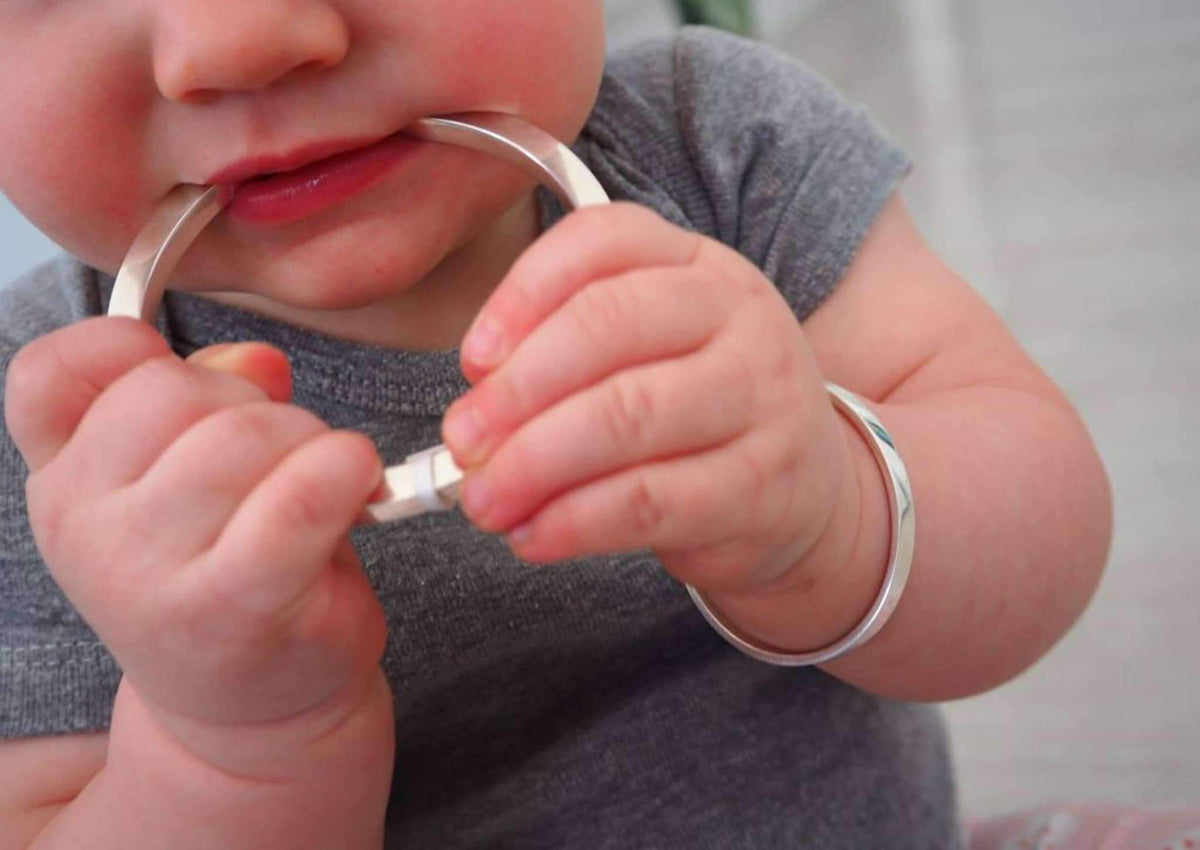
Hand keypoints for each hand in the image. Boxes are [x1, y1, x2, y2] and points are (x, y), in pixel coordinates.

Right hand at [4, 318, 388, 772]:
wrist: (259, 703)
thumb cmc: (234, 568)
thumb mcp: (195, 474)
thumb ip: (211, 396)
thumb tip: (258, 358)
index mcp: (64, 480)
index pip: (51, 375)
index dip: (123, 347)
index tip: (201, 379)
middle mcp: (83, 526)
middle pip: (170, 390)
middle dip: (253, 402)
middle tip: (290, 451)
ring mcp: (146, 574)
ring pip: (241, 436)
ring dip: (308, 439)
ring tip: (325, 480)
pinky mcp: (230, 608)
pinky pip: (296, 500)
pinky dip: (343, 473)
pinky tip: (358, 484)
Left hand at [443, 204, 856, 595]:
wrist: (807, 487)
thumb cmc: (698, 410)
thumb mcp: (648, 351)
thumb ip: (563, 356)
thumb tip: (475, 410)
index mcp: (696, 264)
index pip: (601, 242)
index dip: (522, 295)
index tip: (472, 362)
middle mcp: (737, 315)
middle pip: (609, 325)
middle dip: (517, 390)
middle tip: (460, 444)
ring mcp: (760, 397)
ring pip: (628, 415)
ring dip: (535, 464)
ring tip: (483, 501)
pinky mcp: (762, 485)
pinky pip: (651, 499)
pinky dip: (576, 522)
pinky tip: (534, 536)